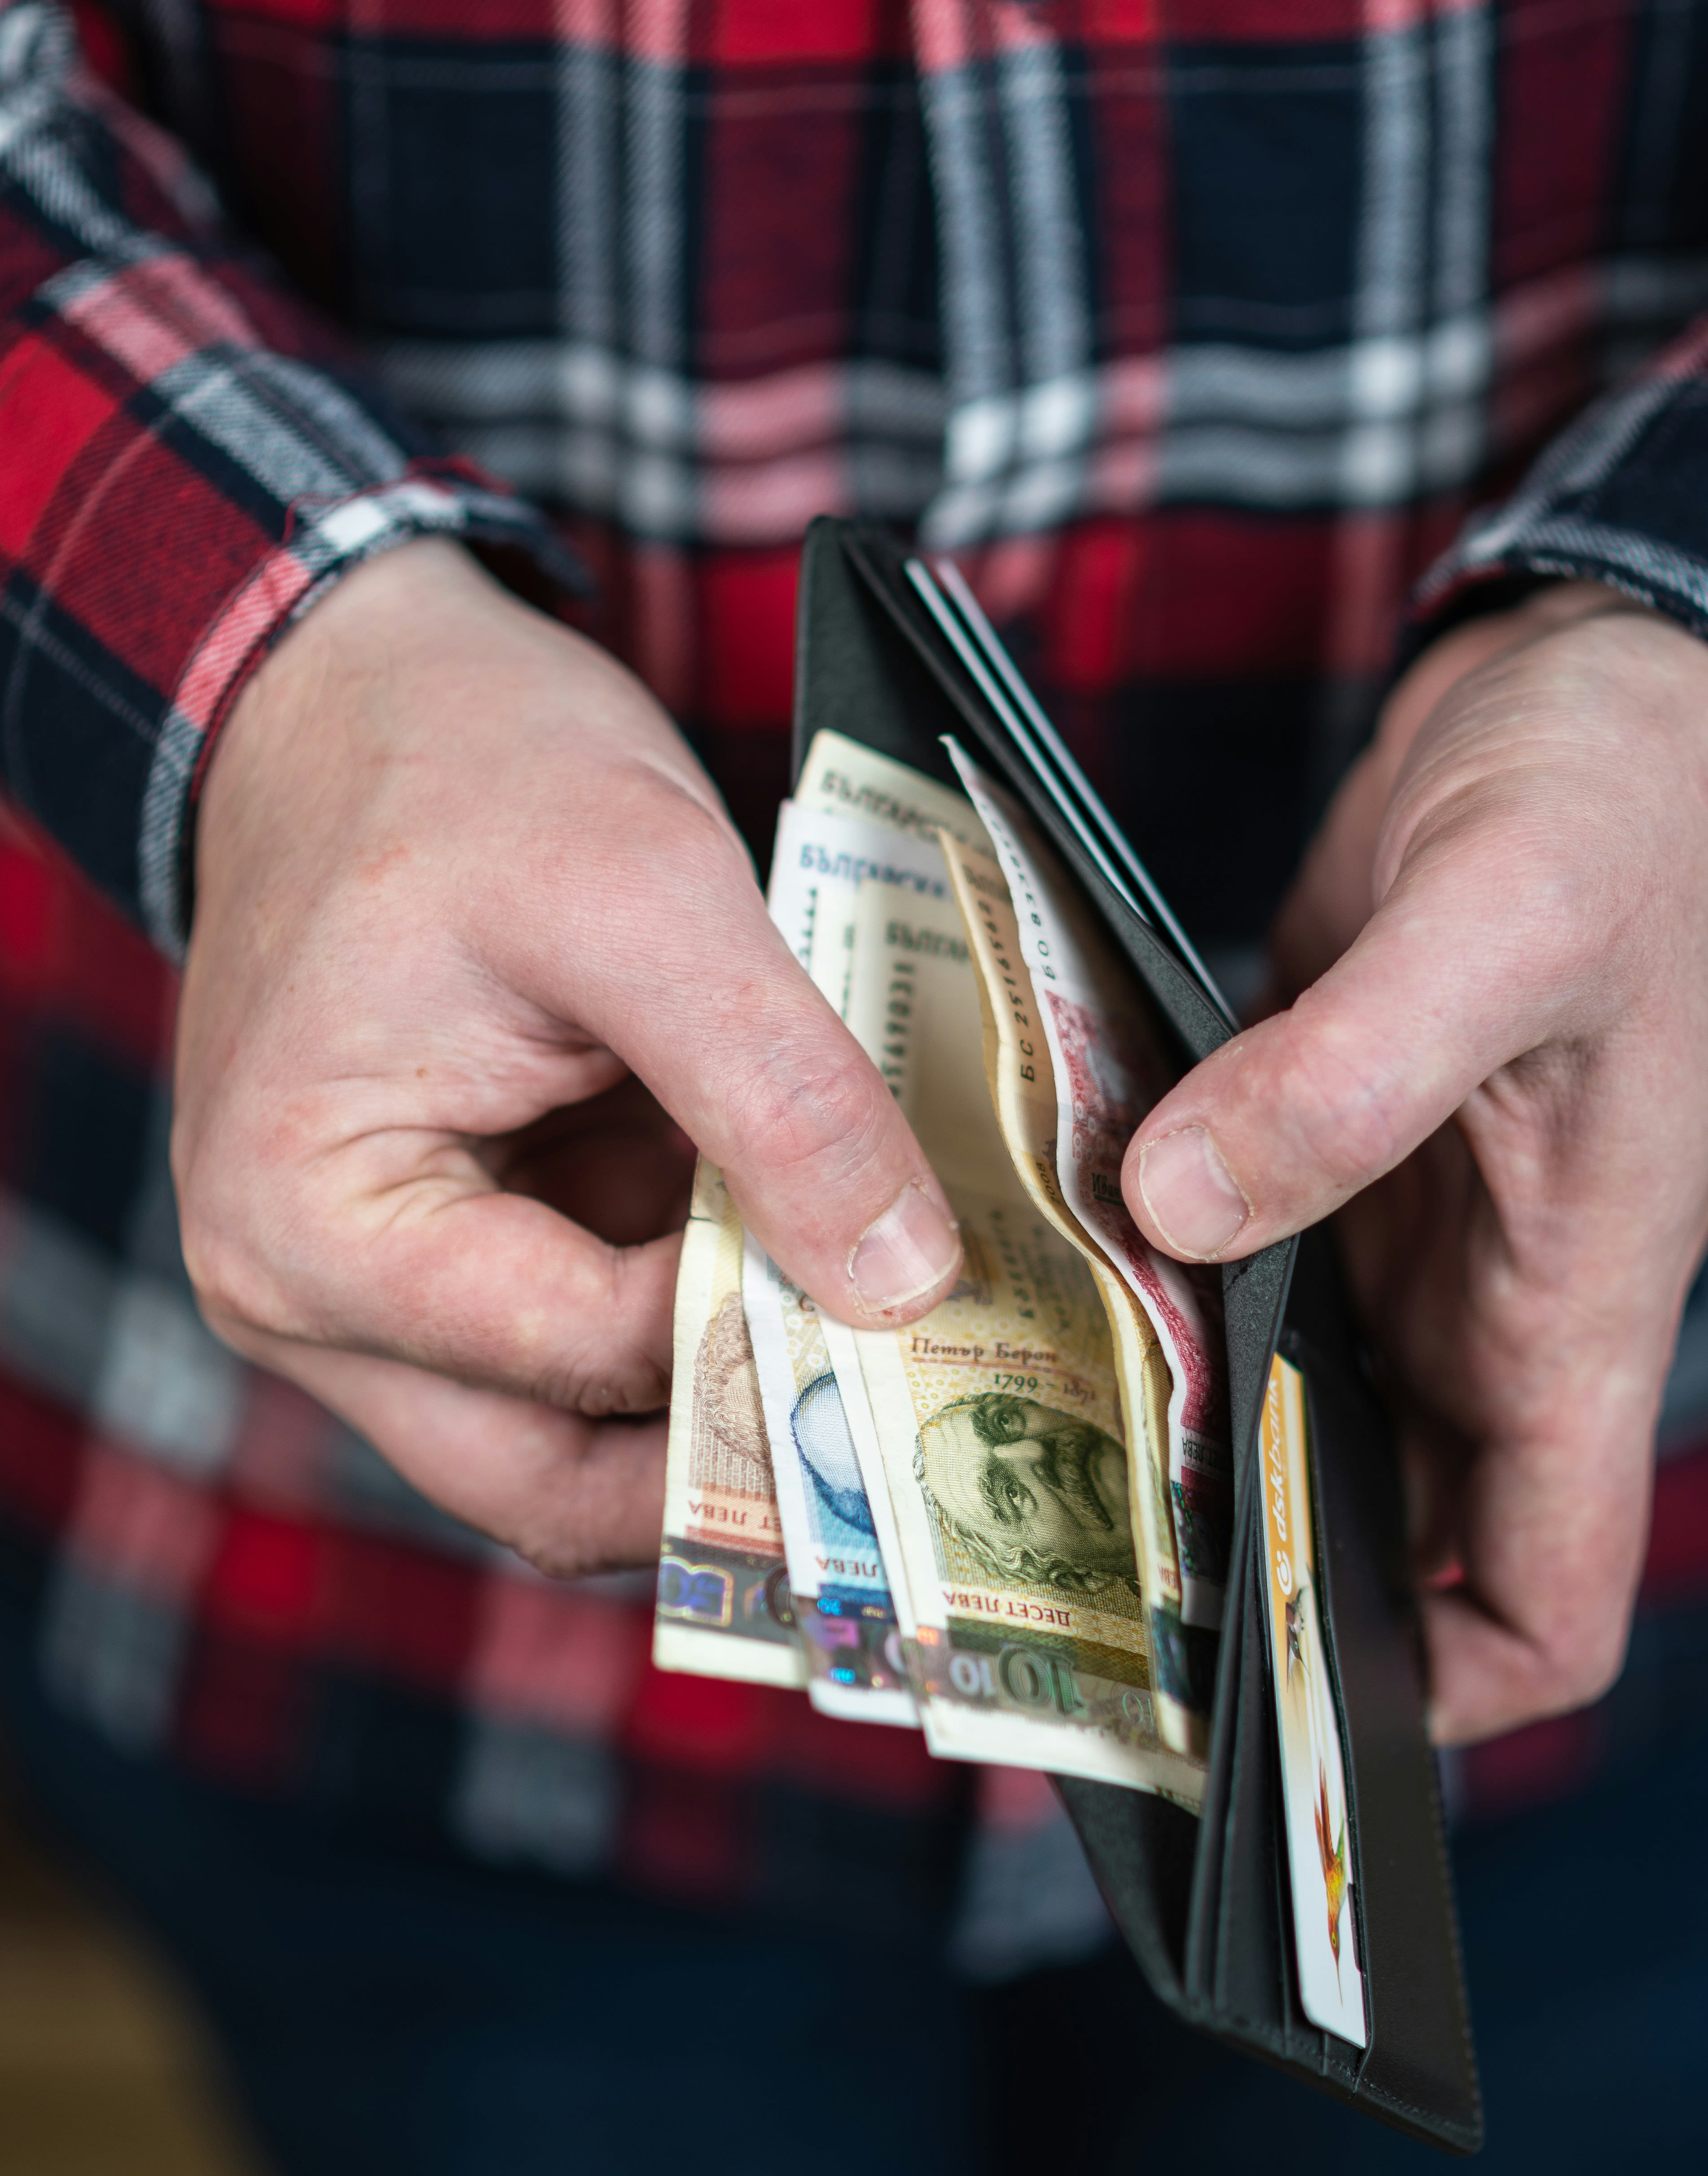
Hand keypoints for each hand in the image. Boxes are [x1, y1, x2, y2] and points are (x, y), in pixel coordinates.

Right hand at [175, 540, 960, 1574]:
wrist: (358, 690)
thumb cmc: (459, 766)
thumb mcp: (644, 890)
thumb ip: (779, 1094)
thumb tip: (908, 1284)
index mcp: (309, 1232)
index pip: (585, 1364)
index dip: (768, 1343)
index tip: (933, 1308)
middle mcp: (307, 1308)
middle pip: (555, 1485)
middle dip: (743, 1458)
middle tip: (928, 1420)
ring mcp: (374, 1302)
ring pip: (579, 1446)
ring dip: (729, 1400)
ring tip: (887, 1334)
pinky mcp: (449, 1264)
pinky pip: (586, 1360)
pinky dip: (700, 1328)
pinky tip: (811, 1263)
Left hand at [1122, 585, 1707, 1742]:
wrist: (1623, 684)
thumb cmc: (1630, 805)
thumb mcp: (1501, 929)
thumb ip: (1349, 1081)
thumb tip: (1174, 1211)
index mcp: (1568, 1311)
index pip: (1546, 1599)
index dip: (1441, 1694)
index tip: (1283, 1720)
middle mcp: (1480, 1302)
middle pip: (1375, 1529)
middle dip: (1246, 1583)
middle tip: (1057, 1599)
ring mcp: (1395, 1222)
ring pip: (1287, 1399)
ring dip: (1177, 1430)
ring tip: (1002, 1453)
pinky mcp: (1316, 1135)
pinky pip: (1227, 1257)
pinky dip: (1146, 1285)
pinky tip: (1021, 1276)